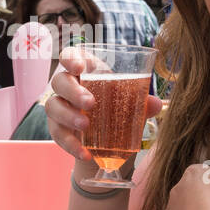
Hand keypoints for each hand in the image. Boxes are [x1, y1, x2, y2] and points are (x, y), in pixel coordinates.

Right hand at [46, 47, 160, 164]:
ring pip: (53, 106)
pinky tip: (85, 153)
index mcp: (86, 72)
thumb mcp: (130, 107)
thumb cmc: (118, 112)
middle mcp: (69, 87)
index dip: (71, 58)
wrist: (109, 146)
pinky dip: (71, 144)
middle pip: (60, 81)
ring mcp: (60, 108)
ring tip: (86, 126)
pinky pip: (58, 135)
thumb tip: (156, 104)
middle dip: (73, 91)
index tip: (79, 67)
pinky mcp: (58, 129)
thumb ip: (142, 104)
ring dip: (68, 116)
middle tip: (90, 103)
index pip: (71, 57)